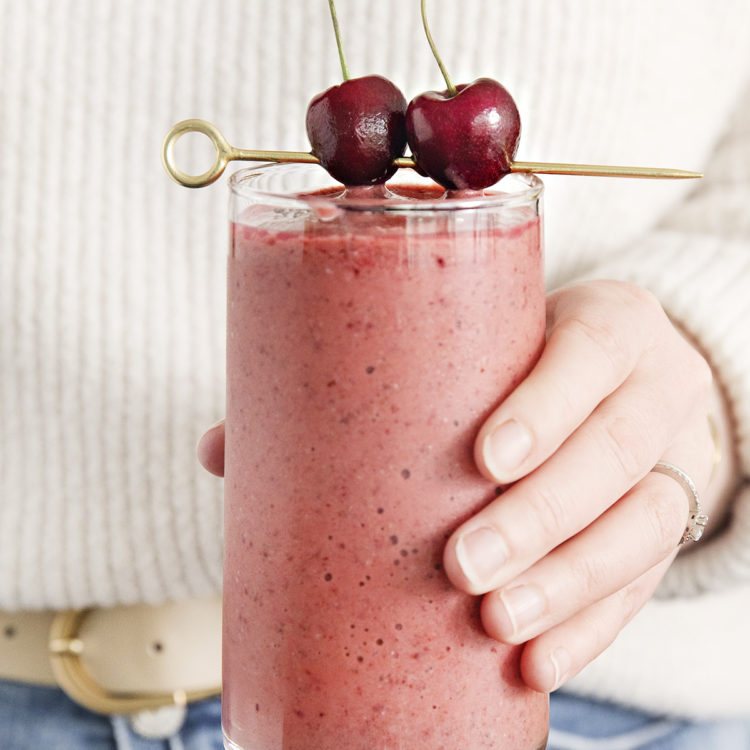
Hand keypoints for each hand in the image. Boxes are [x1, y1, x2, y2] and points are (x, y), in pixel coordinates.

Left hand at [196, 280, 718, 693]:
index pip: (592, 351)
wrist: (624, 380)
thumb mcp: (477, 345)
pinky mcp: (666, 518)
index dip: (549, 403)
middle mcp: (654, 385)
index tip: (485, 459)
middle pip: (616, 450)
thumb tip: (226, 448)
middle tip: (462, 566)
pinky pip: (647, 579)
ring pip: (644, 524)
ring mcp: (672, 456)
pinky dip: (594, 626)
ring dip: (569, 585)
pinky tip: (536, 662)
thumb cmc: (527, 358)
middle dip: (541, 516)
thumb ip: (370, 383)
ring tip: (495, 622)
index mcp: (606, 324)